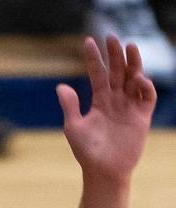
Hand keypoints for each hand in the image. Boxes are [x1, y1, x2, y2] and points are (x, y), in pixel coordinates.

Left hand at [56, 35, 156, 181]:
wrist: (104, 171)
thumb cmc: (86, 151)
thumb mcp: (74, 127)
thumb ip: (70, 106)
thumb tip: (61, 86)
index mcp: (99, 101)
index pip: (97, 74)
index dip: (94, 58)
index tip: (88, 41)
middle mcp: (115, 100)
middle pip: (117, 72)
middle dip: (115, 54)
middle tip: (112, 36)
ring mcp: (130, 107)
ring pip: (133, 80)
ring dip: (133, 63)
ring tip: (130, 46)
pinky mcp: (142, 117)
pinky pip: (147, 97)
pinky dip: (145, 86)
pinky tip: (138, 77)